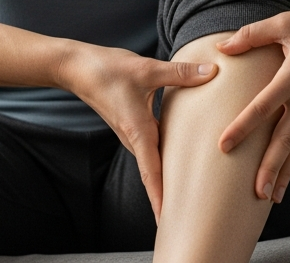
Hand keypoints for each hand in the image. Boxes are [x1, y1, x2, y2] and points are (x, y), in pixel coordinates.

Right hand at [59, 44, 216, 220]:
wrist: (77, 67)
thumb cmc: (107, 70)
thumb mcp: (147, 69)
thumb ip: (180, 73)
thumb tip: (212, 72)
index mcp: (138, 132)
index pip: (151, 173)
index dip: (160, 198)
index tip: (168, 221)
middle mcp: (135, 139)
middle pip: (155, 175)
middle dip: (169, 197)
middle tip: (189, 215)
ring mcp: (133, 134)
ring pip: (154, 162)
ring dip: (167, 179)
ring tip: (189, 194)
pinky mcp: (133, 126)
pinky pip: (153, 149)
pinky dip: (166, 159)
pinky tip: (181, 157)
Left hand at [215, 2, 289, 202]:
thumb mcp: (286, 21)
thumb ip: (252, 34)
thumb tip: (222, 48)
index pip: (263, 106)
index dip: (242, 127)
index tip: (223, 147)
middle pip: (286, 139)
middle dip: (270, 168)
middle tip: (255, 194)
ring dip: (286, 172)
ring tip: (271, 197)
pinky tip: (286, 172)